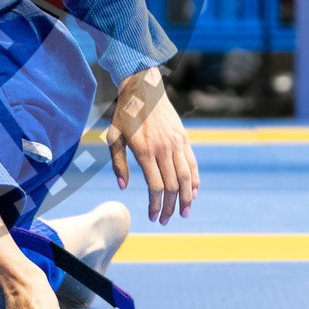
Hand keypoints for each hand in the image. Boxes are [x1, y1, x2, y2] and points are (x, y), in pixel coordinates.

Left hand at [108, 67, 199, 224]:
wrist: (143, 89)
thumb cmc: (124, 114)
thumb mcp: (113, 136)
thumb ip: (118, 163)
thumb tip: (122, 187)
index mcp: (145, 150)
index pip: (155, 186)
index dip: (155, 204)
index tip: (152, 217)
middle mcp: (163, 149)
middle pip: (172, 186)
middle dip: (170, 207)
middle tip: (165, 220)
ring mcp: (176, 143)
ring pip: (186, 178)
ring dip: (187, 199)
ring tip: (185, 213)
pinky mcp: (184, 138)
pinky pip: (193, 164)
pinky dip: (195, 181)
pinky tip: (193, 193)